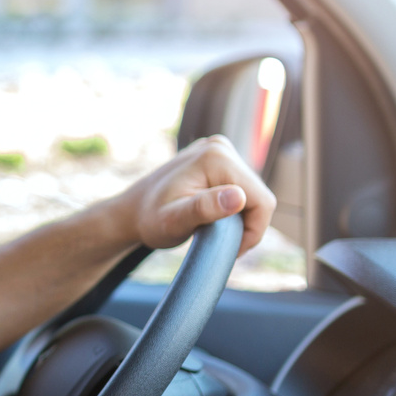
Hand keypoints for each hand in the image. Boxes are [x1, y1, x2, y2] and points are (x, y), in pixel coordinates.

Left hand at [119, 135, 276, 255]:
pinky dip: (235, 207)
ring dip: (241, 217)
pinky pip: (242, 187)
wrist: (133, 211)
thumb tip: (238, 198)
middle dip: (247, 225)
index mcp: (217, 158)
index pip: (261, 201)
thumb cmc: (150, 220)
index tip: (232, 249)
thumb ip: (204, 209)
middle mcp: (220, 147)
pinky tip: (215, 217)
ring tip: (215, 231)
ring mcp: (219, 149)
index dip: (253, 231)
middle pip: (259, 195)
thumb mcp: (174, 221)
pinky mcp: (218, 158)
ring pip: (252, 192)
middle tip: (221, 243)